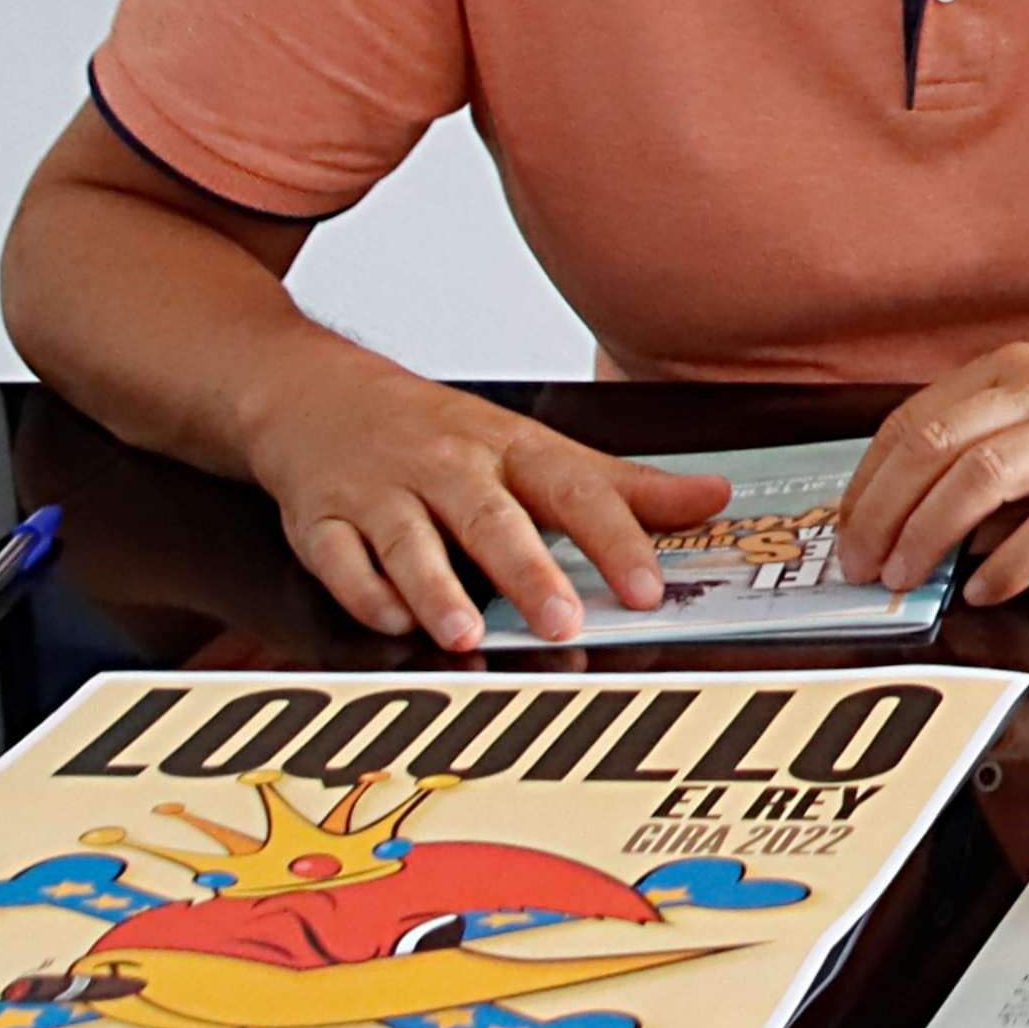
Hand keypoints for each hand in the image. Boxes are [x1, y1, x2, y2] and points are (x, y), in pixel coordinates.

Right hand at [230, 356, 727, 649]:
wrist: (315, 393)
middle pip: (492, 518)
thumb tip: (712, 499)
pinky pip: (338, 557)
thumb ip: (622, 486)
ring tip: (466, 634)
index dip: (616, 539)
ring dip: (436, 588)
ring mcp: (381, 492)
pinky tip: (391, 620)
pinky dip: (362, 590)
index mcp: (510, 450)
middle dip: (527, 571)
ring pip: (409, 540)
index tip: (649, 588)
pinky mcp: (319, 518)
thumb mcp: (534, 447)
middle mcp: (448, 468)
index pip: (575, 491)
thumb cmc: (439, 432)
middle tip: (562, 622)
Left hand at [836, 343, 1028, 607]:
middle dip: (882, 513)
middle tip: (861, 567)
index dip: (868, 480)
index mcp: (1026, 370)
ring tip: (909, 580)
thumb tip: (937, 517)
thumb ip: (1008, 451)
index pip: (915, 420)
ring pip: (981, 478)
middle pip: (933, 446)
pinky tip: (989, 590)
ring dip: (929, 536)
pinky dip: (1012, 563)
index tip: (847, 530)